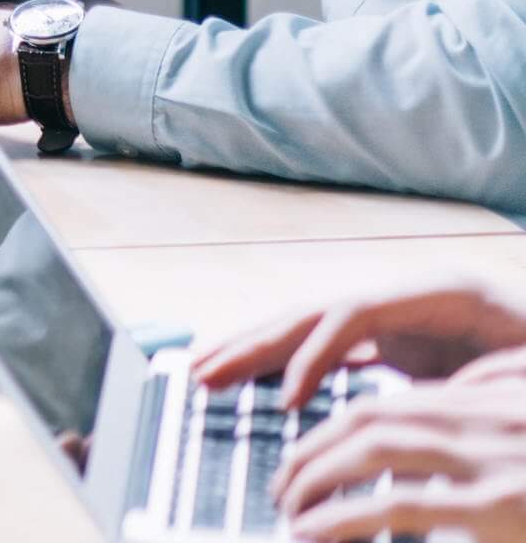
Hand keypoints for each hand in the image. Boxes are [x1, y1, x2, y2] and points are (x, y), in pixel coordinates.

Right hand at [195, 276, 525, 407]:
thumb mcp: (522, 369)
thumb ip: (476, 377)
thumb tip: (425, 403)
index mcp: (443, 293)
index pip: (352, 314)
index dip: (310, 356)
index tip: (286, 403)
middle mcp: (413, 296)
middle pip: (316, 312)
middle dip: (256, 343)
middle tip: (203, 372)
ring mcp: (404, 316)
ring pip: (314, 327)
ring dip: (257, 350)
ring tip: (205, 371)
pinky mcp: (402, 341)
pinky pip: (331, 349)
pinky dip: (289, 364)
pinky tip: (257, 380)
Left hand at [271, 382, 525, 540]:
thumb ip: (485, 438)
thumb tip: (422, 472)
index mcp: (497, 405)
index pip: (397, 404)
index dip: (341, 428)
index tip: (309, 457)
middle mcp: (490, 422)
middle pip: (372, 418)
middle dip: (313, 449)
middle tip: (281, 484)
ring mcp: (494, 461)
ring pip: (375, 449)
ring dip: (316, 476)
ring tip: (287, 507)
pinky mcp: (499, 505)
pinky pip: (399, 504)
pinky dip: (343, 516)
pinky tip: (309, 530)